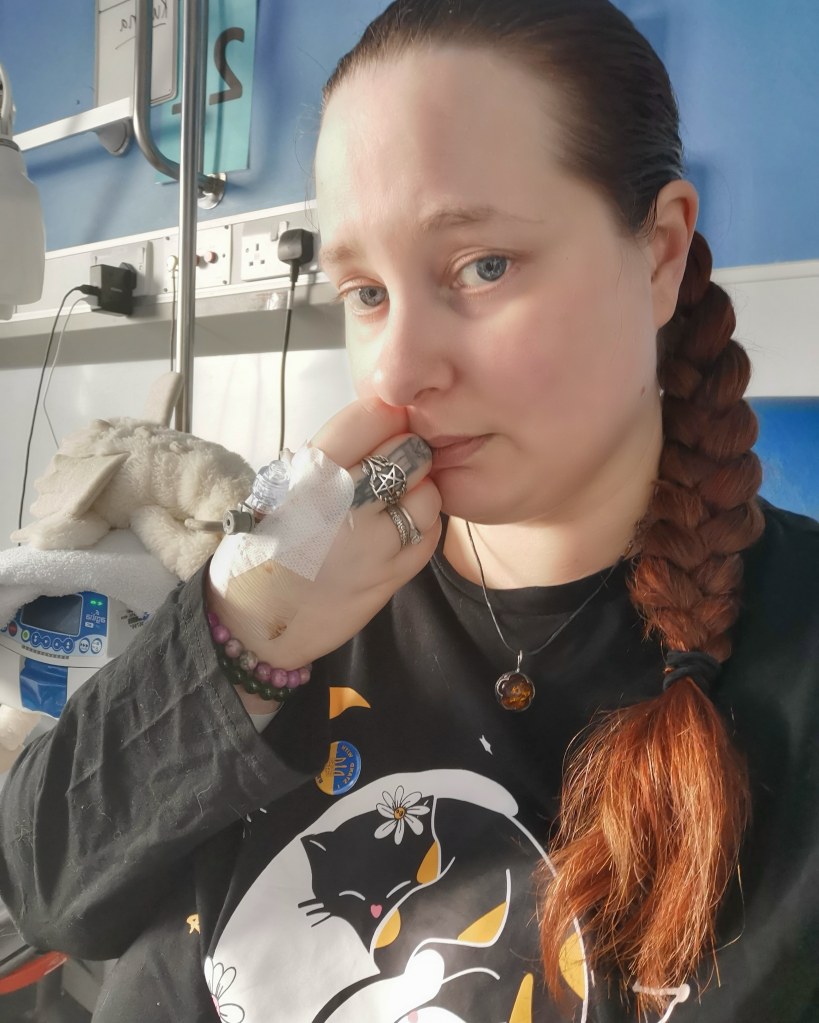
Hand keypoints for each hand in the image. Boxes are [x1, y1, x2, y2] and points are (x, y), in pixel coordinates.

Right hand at [206, 398, 441, 680]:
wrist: (255, 621)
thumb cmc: (263, 547)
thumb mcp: (281, 489)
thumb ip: (327, 460)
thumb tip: (377, 423)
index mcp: (309, 475)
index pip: (371, 417)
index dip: (388, 415)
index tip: (389, 422)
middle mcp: (344, 503)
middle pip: (409, 452)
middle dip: (409, 452)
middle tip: (398, 463)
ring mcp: (372, 544)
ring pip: (427, 495)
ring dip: (420, 492)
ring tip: (399, 501)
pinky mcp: (391, 576)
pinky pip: (430, 535)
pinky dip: (424, 526)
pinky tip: (402, 528)